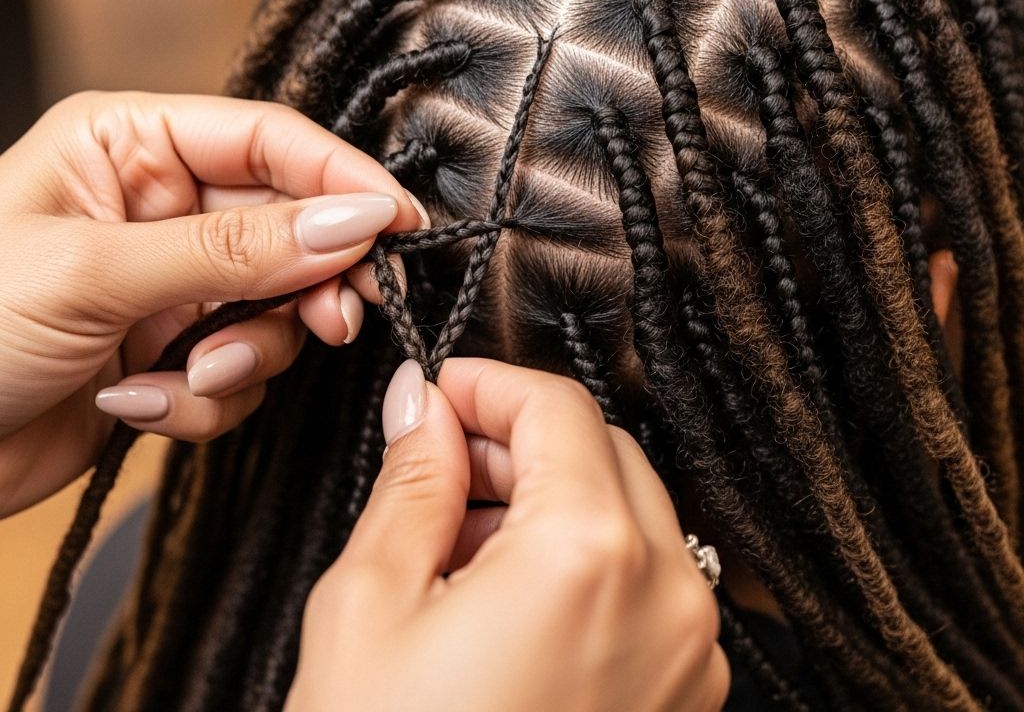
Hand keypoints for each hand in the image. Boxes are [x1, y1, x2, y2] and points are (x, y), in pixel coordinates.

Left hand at [0, 91, 423, 516]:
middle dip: (305, 283)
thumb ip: (236, 246)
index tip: (401, 226)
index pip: (271, 141)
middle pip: (290, 225)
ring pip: (274, 306)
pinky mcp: (173, 349)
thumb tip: (353, 219)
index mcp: (131, 144)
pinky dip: (204, 398)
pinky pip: (240, 368)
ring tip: (190, 376)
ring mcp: (172, 281)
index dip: (343, 179)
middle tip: (335, 319)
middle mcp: (160, 205)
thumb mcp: (96, 272)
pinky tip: (137, 404)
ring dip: (244, 353)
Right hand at [287, 357, 729, 711]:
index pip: (558, 407)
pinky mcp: (681, 698)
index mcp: (590, 555)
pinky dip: (582, 555)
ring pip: (628, 510)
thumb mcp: (369, 604)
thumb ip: (414, 480)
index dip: (488, 383)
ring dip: (549, 495)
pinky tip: (505, 593)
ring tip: (459, 536)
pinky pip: (645, 580)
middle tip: (439, 459)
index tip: (437, 393)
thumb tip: (423, 404)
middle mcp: (666, 597)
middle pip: (602, 450)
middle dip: (519, 439)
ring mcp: (688, 655)